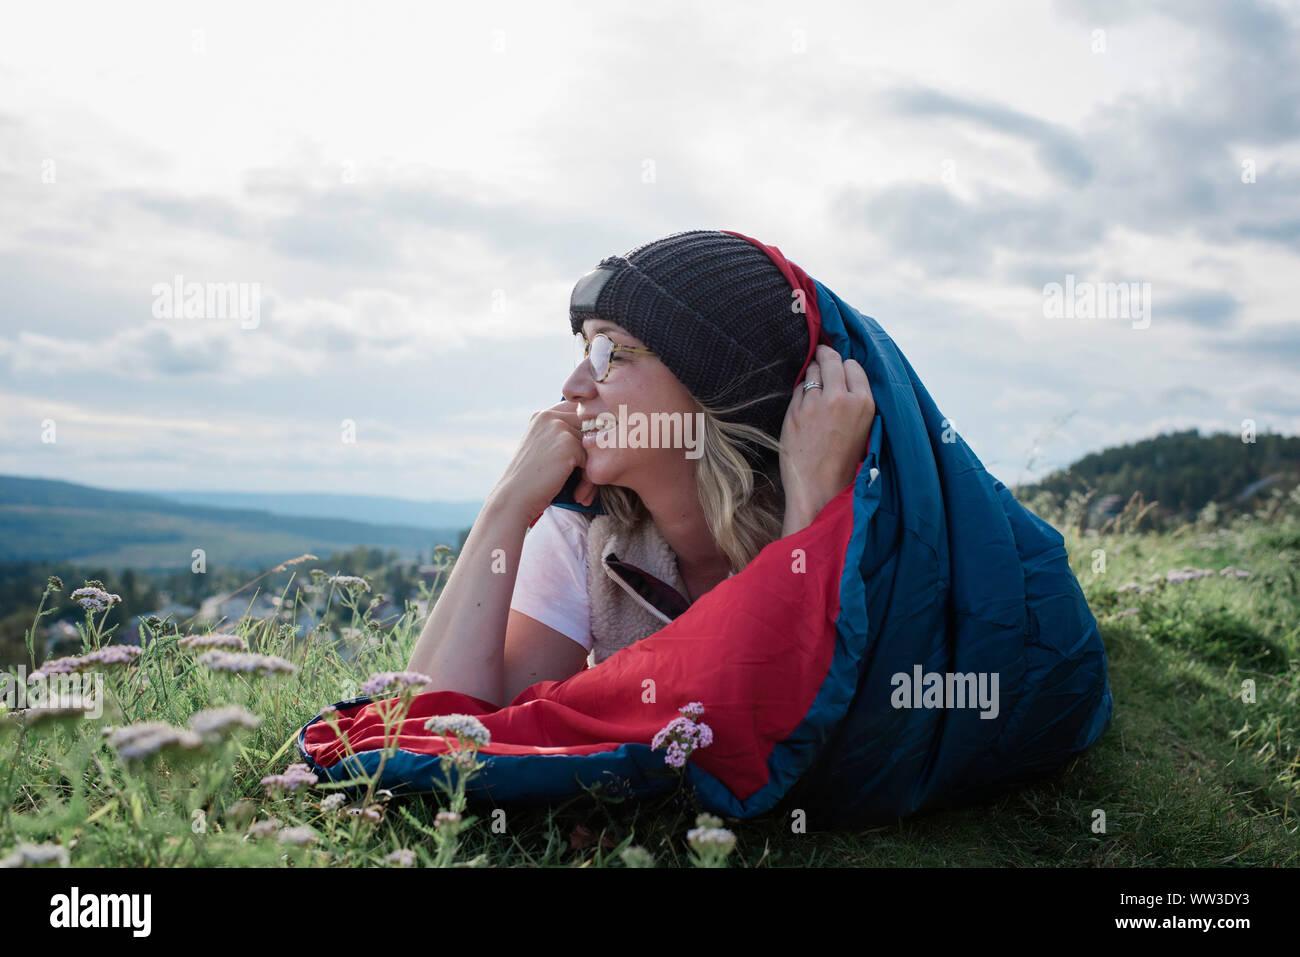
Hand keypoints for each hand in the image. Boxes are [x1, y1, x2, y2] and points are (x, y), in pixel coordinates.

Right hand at [489, 400, 598, 524]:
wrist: (515, 497)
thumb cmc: (531, 480)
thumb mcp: (542, 449)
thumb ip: (562, 436)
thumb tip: (599, 430)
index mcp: (542, 415)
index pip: (578, 414)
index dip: (585, 435)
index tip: (584, 458)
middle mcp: (550, 416)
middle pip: (588, 428)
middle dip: (591, 451)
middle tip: (585, 477)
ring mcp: (559, 428)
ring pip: (591, 445)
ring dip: (590, 467)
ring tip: (581, 488)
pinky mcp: (568, 443)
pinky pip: (591, 459)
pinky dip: (588, 477)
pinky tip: (578, 491)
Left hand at [779, 345, 874, 534]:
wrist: (820, 488)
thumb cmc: (844, 461)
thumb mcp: (863, 427)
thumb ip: (856, 400)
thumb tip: (843, 371)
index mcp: (863, 403)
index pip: (852, 365)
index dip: (845, 366)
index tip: (840, 368)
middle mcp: (840, 398)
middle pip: (830, 359)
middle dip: (825, 355)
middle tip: (821, 353)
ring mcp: (815, 403)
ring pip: (811, 370)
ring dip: (812, 373)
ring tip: (814, 384)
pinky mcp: (795, 410)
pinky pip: (798, 388)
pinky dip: (801, 392)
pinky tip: (805, 404)